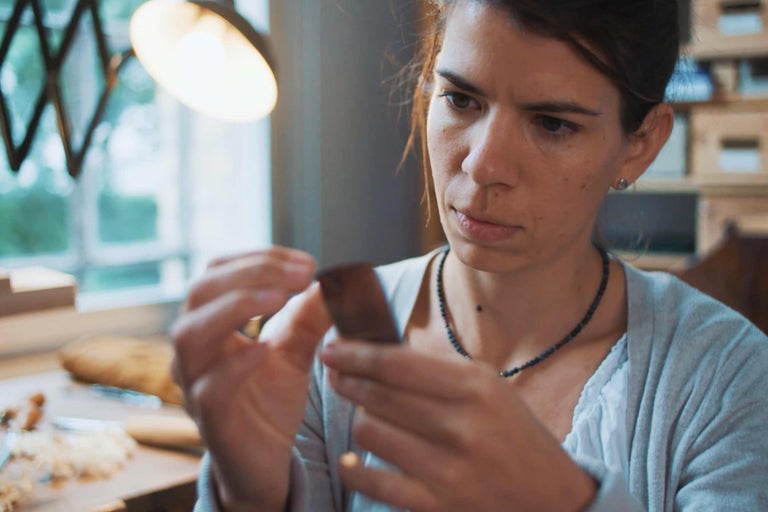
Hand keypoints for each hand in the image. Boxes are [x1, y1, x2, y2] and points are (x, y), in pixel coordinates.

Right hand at [170, 247, 331, 511]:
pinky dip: (234, 365)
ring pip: (191, 334)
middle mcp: (195, 348)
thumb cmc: (271, 400)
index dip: (259, 258)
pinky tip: (263, 349)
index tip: (306, 263)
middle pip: (202, 292)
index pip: (219, 272)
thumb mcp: (296, 349)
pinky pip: (209, 389)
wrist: (266, 461)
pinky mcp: (210, 421)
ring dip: (236, 306)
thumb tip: (335, 277)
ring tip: (278, 297)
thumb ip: (311, 315)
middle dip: (252, 273)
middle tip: (301, 273)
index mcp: (212, 322)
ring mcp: (196, 384)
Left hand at [320, 341, 595, 511]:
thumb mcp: (488, 387)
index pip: (396, 364)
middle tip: (338, 375)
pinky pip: (372, 480)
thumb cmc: (513, 435)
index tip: (332, 347)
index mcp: (475, 388)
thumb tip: (377, 350)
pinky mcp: (436, 506)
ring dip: (360, 420)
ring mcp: (447, 470)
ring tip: (368, 416)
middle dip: (348, 381)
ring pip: (369, 433)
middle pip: (377, 396)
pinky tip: (353, 458)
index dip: (356, 354)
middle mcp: (461, 426)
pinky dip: (354, 467)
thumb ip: (437, 368)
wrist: (550, 500)